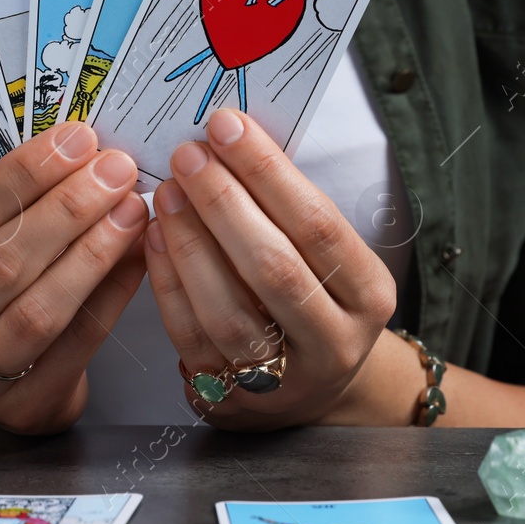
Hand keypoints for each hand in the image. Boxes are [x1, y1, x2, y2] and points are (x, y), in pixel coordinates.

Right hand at [0, 122, 147, 433]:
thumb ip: (12, 208)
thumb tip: (83, 152)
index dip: (26, 173)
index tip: (77, 139)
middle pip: (2, 262)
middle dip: (67, 209)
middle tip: (116, 170)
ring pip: (40, 310)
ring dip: (94, 252)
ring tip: (131, 209)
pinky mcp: (25, 408)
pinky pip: (79, 342)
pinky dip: (114, 292)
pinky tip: (139, 254)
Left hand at [144, 108, 398, 428]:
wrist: (315, 382)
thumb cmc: (317, 292)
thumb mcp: (329, 254)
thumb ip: (289, 205)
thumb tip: (230, 136)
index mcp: (369, 295)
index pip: (318, 225)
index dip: (269, 173)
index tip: (227, 126)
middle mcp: (334, 342)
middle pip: (274, 268)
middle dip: (224, 203)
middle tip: (188, 154)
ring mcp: (283, 379)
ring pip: (229, 310)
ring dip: (190, 242)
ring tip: (168, 192)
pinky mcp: (231, 397)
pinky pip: (192, 337)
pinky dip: (169, 283)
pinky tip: (154, 237)